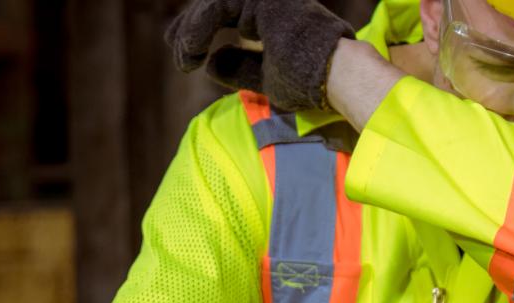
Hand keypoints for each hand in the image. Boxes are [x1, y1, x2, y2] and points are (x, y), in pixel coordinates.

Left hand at [165, 0, 354, 111]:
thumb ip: (240, 67)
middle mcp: (268, 1)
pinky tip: (190, 52)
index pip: (225, 12)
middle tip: (179, 56)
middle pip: (215, 5)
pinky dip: (197, 30)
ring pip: (213, 5)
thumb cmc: (309, 82)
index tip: (185, 56)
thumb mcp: (265, 78)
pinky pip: (216, 7)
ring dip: (191, 34)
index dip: (199, 31)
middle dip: (189, 28)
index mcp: (272, 15)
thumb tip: (212, 62)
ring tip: (183, 60)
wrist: (335, 76)